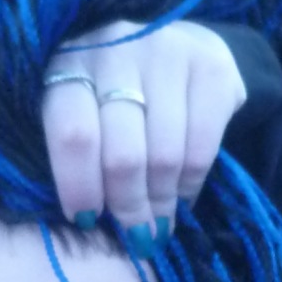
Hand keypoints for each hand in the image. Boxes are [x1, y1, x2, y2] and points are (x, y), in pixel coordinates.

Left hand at [41, 21, 245, 244]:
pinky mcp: (212, 68)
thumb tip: (91, 225)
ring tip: (158, 220)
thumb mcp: (84, 111)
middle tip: (135, 233)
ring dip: (161, 202)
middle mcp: (116, 49)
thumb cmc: (115, 94)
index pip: (73, 135)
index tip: (86, 219)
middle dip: (128, 206)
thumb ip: (82, 155)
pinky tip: (182, 194)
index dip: (80, 187)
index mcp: (68, 64)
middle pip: (123, 154)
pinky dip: (190, 185)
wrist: (178, 47)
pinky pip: (201, 149)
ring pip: (164, 157)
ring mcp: (168, 53)